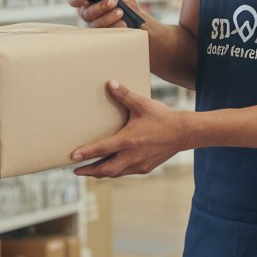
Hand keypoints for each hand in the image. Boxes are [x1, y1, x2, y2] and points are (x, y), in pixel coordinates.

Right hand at [49, 0, 142, 29]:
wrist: (137, 19)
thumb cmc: (123, 2)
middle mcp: (85, 9)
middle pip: (76, 2)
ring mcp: (91, 22)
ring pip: (92, 18)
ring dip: (105, 13)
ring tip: (119, 10)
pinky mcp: (100, 34)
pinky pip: (104, 30)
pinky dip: (115, 25)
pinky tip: (123, 22)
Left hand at [71, 80, 189, 177]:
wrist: (184, 133)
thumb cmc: (162, 117)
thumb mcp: (142, 104)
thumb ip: (124, 95)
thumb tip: (110, 83)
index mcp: (128, 141)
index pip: (101, 150)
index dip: (85, 154)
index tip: (72, 157)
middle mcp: (131, 156)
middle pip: (105, 170)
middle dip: (89, 171)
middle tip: (76, 170)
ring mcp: (139, 164)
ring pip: (115, 173)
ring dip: (101, 173)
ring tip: (90, 171)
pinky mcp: (145, 168)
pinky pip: (126, 172)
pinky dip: (115, 171)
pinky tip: (111, 167)